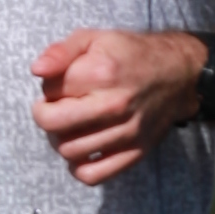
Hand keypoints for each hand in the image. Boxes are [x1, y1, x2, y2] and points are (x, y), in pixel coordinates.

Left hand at [30, 28, 212, 187]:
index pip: (49, 92)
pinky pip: (93, 175)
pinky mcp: (136, 152)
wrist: (178, 73)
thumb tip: (36, 70)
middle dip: (45, 115)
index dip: (48, 88)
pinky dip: (79, 167)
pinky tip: (82, 150)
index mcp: (100, 73)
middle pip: (53, 125)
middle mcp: (114, 105)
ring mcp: (126, 132)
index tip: (60, 84)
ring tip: (71, 126)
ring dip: (61, 140)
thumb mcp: (93, 39)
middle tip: (57, 108)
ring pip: (69, 151)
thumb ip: (60, 52)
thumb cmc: (130, 54)